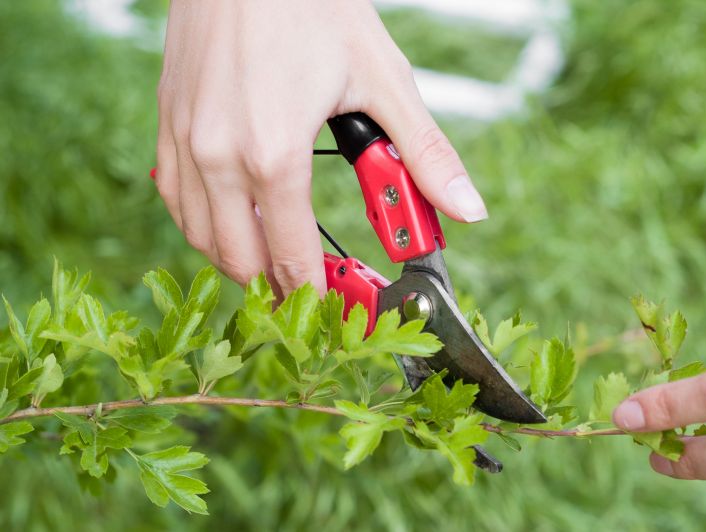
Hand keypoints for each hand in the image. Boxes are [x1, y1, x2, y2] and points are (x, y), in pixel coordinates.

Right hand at [154, 0, 486, 297]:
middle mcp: (217, 157)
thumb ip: (425, 154)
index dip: (320, 295)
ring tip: (278, 263)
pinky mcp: (167, 125)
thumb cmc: (312, 6)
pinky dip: (205, 226)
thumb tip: (468, 210)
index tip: (339, 308)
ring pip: (202, 239)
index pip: (293, 257)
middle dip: (281, 287)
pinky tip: (235, 221)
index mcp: (273, 154)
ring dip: (242, 261)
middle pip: (242, 261)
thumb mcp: (383, 80)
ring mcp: (184, 143)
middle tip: (313, 290)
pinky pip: (176, 202)